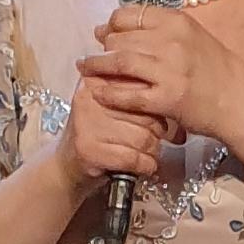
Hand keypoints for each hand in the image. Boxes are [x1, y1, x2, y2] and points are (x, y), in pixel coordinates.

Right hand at [61, 61, 181, 198]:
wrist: (66, 165)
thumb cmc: (98, 133)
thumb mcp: (114, 104)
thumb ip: (138, 91)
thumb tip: (178, 92)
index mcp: (97, 78)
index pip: (142, 84)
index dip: (158, 104)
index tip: (161, 117)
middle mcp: (90, 96)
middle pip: (147, 111)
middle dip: (158, 130)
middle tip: (155, 139)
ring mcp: (87, 123)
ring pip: (143, 137)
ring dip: (153, 151)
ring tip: (147, 153)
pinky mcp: (89, 149)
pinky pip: (133, 158)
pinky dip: (145, 166)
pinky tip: (143, 166)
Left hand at [74, 2, 241, 155]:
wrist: (240, 102)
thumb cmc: (217, 71)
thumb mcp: (193, 37)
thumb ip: (164, 30)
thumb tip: (128, 25)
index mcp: (177, 22)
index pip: (131, 14)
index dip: (113, 23)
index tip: (104, 32)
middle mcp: (172, 41)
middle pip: (121, 37)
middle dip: (103, 46)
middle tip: (93, 54)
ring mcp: (169, 70)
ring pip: (120, 62)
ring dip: (97, 66)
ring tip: (85, 69)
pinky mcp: (167, 98)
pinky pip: (128, 94)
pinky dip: (109, 94)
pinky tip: (98, 93)